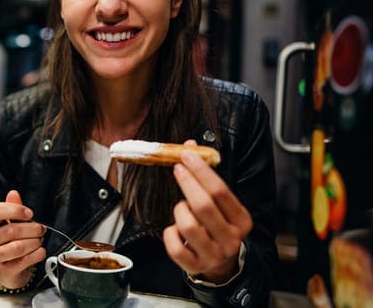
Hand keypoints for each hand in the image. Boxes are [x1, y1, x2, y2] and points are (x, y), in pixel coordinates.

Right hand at [0, 190, 46, 288]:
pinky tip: (41, 251)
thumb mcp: (13, 222)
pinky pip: (24, 261)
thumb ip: (13, 208)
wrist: (10, 269)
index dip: (15, 210)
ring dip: (34, 242)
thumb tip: (13, 193)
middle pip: (11, 230)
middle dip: (31, 229)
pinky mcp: (4, 270)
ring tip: (40, 240)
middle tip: (41, 229)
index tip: (30, 214)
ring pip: (17, 247)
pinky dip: (37, 254)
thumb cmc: (11, 242)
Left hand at [162, 140, 252, 282]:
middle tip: (177, 168)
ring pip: (187, 225)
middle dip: (187, 182)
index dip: (201, 171)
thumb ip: (207, 176)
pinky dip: (170, 233)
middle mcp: (231, 239)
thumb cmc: (218, 225)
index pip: (221, 191)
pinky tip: (174, 229)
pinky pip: (175, 247)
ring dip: (179, 210)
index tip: (187, 155)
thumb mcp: (220, 203)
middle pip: (204, 206)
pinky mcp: (195, 266)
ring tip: (181, 208)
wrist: (223, 264)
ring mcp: (213, 255)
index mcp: (242, 220)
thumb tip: (190, 145)